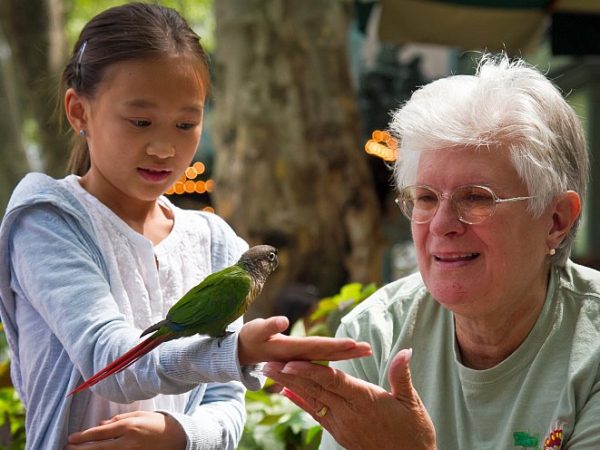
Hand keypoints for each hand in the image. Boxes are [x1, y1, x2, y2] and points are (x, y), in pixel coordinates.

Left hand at [64, 411, 185, 449]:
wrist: (178, 437)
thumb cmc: (157, 423)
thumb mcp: (139, 415)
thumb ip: (118, 419)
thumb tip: (100, 426)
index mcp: (128, 427)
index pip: (100, 433)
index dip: (83, 436)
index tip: (70, 438)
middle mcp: (128, 442)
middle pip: (98, 448)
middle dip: (80, 449)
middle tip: (67, 448)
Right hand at [237, 316, 371, 364]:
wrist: (245, 352)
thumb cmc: (252, 336)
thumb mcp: (257, 329)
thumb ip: (270, 325)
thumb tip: (283, 321)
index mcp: (291, 351)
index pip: (317, 348)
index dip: (335, 346)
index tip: (352, 344)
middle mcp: (299, 357)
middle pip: (328, 354)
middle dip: (348, 352)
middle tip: (368, 348)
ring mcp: (302, 359)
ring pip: (328, 357)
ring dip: (347, 353)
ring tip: (365, 350)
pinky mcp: (303, 358)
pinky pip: (323, 357)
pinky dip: (338, 354)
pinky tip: (351, 352)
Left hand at [263, 349, 435, 449]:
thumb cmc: (414, 432)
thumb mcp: (412, 402)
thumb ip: (402, 375)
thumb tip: (406, 350)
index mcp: (365, 400)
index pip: (333, 381)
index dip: (310, 370)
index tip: (291, 361)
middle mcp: (349, 413)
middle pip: (315, 389)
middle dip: (290, 375)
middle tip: (268, 362)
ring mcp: (342, 425)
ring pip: (312, 401)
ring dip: (290, 385)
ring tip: (270, 374)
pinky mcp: (339, 433)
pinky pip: (316, 414)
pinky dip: (301, 401)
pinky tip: (287, 392)